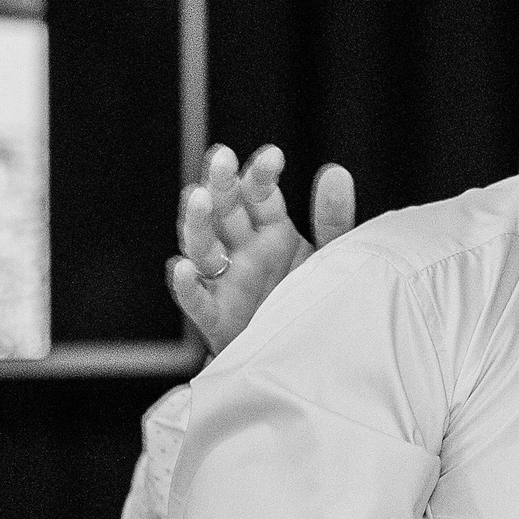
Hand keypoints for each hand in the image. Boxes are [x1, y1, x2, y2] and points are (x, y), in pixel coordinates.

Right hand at [167, 144, 356, 354]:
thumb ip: (334, 220)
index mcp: (271, 231)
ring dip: (197, 223)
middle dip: (221, 183)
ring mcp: (226, 281)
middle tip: (221, 159)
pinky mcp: (216, 317)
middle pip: (224, 210)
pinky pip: (196, 300)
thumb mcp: (331, 259)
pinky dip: (186, 285)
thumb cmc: (311, 305)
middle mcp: (243, 251)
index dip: (261, 174)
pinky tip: (182, 269)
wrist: (302, 361)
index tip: (273, 157)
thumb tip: (336, 172)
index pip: (259, 194)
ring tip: (198, 199)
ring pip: (202, 246)